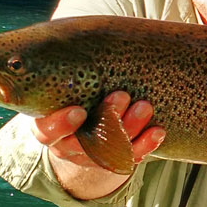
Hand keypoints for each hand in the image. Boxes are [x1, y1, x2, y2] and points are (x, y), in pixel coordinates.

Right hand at [33, 91, 165, 198]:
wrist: (82, 137)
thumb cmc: (70, 106)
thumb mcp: (60, 96)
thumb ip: (65, 83)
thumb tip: (76, 43)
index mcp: (49, 132)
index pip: (47, 132)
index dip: (62, 125)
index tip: (79, 111)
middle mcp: (69, 148)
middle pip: (86, 141)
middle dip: (106, 119)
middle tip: (121, 95)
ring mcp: (94, 159)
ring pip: (112, 150)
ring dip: (130, 129)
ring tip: (144, 107)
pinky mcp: (117, 162)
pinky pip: (132, 158)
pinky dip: (147, 145)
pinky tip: (158, 132)